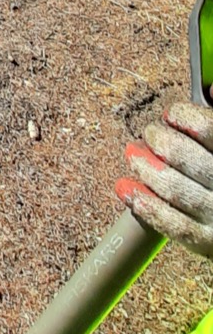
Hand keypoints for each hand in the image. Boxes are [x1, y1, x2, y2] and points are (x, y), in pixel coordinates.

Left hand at [117, 102, 212, 257]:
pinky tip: (129, 192)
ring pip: (175, 189)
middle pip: (186, 157)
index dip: (184, 117)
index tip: (170, 115)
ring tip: (132, 156)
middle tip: (149, 135)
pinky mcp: (208, 242)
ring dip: (145, 170)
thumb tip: (212, 90)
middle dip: (159, 141)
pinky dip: (148, 206)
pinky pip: (174, 224)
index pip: (208, 128)